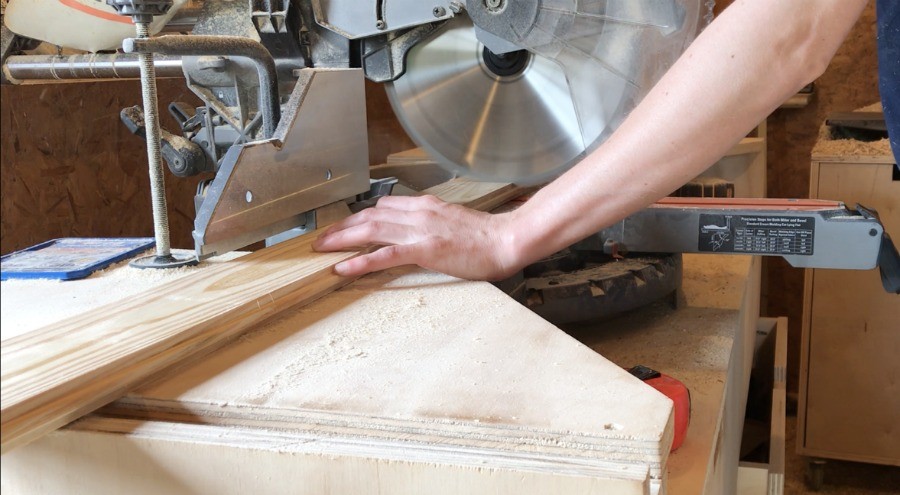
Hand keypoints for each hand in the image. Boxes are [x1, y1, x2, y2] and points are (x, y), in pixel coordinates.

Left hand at [312, 194, 518, 279]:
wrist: (506, 240)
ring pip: (371, 231)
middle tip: (321, 238)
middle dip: (342, 227)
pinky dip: (360, 261)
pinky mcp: (425, 250)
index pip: (382, 208)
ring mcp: (420, 231)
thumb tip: (414, 230)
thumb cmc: (486, 236)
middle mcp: (418, 213)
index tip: (343, 226)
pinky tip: (343, 267)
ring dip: (342, 240)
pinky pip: (384, 255)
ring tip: (322, 249)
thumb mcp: (453, 222)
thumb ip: (431, 222)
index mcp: (425, 206)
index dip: (358, 218)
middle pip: (369, 216)